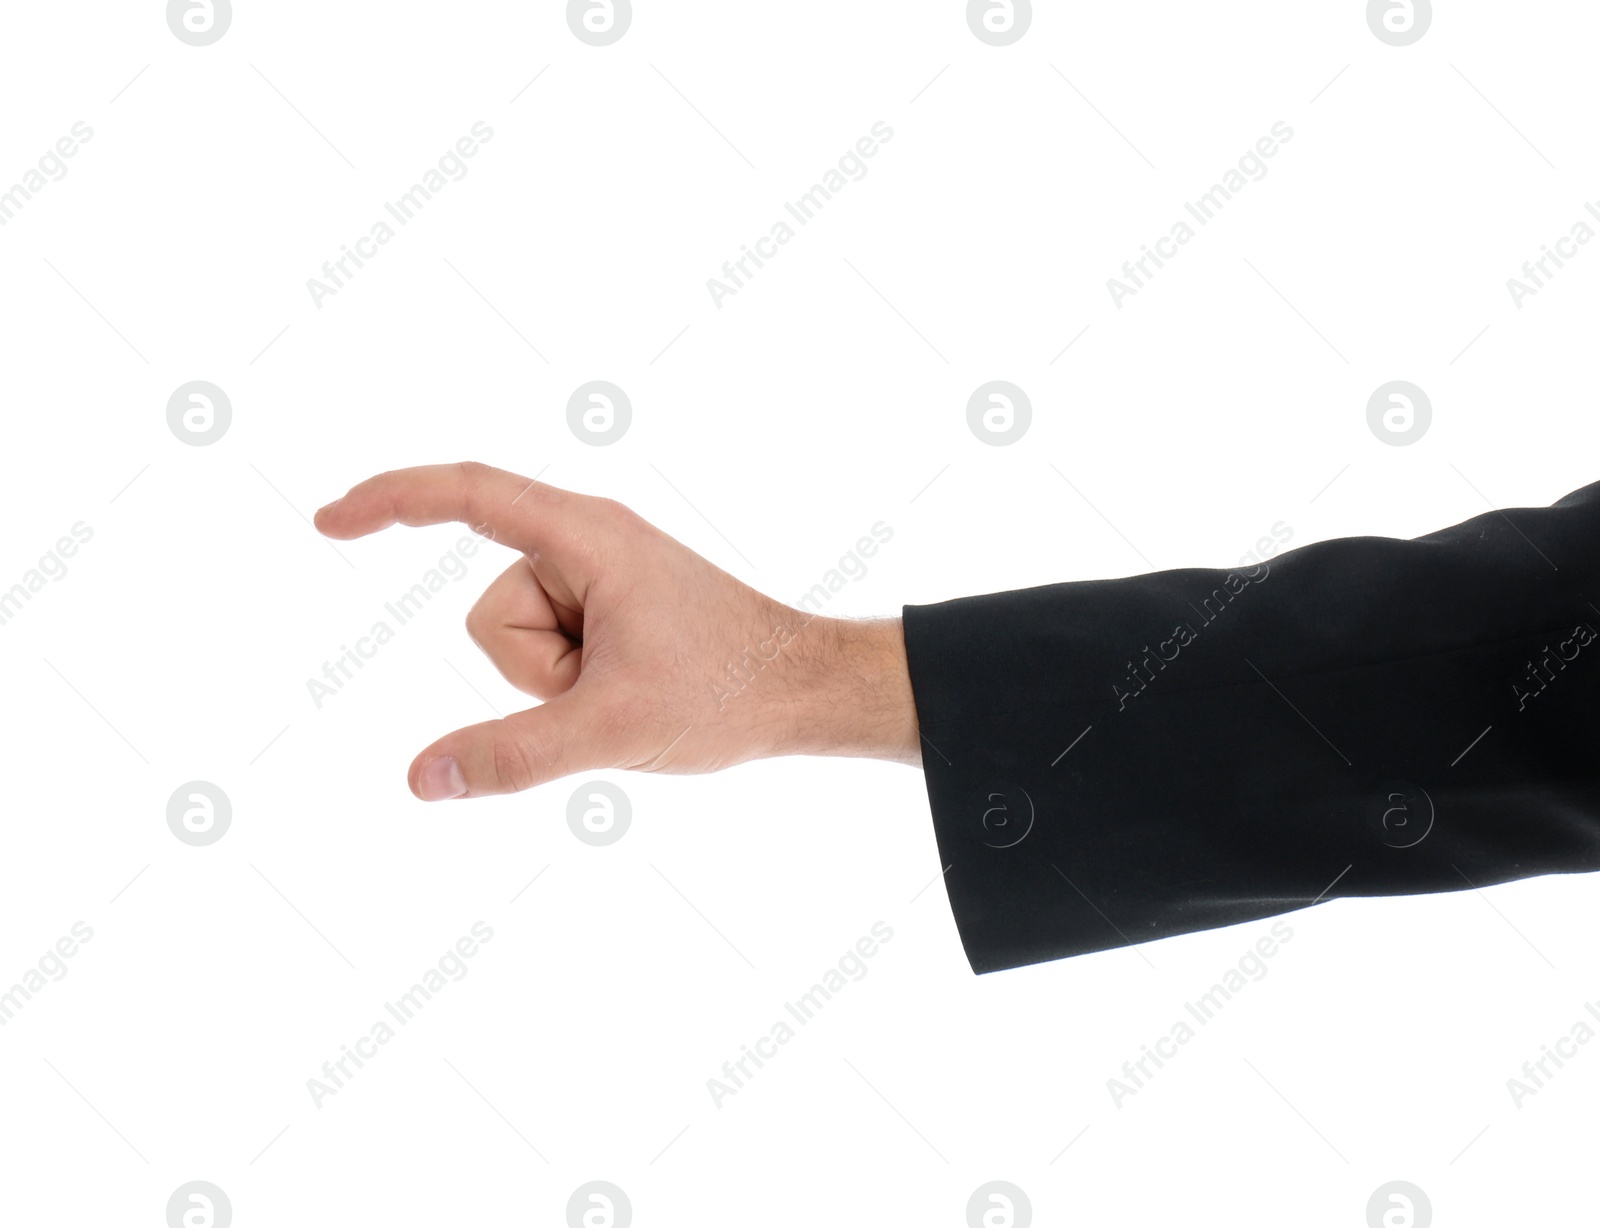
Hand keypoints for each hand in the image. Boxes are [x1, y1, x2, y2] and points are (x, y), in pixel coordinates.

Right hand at [314, 462, 921, 799]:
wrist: (806, 690)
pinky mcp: (609, 603)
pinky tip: (631, 688)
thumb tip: (419, 778)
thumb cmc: (727, 691)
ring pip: (518, 640)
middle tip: (612, 685)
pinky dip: (574, 681)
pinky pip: (550, 648)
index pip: (464, 494)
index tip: (327, 522)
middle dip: (534, 670)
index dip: (388, 501)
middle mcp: (586, 539)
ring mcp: (598, 573)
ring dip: (561, 681)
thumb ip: (510, 755)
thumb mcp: (610, 728)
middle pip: (490, 611)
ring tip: (630, 685)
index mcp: (585, 535)